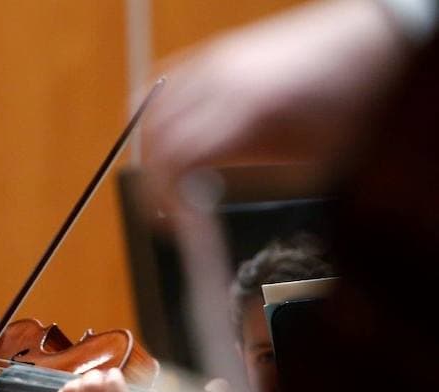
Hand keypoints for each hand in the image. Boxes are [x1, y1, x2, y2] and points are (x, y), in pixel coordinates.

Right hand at [142, 0, 409, 212]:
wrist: (368, 39)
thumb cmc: (347, 99)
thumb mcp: (307, 157)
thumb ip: (250, 184)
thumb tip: (207, 215)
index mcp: (244, 107)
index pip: (179, 158)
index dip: (168, 198)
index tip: (177, 226)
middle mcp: (217, 78)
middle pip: (157, 137)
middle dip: (154, 181)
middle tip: (167, 212)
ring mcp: (210, 58)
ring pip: (149, 109)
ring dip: (149, 150)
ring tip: (164, 179)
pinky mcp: (211, 50)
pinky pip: (161, 83)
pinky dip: (152, 114)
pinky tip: (162, 138)